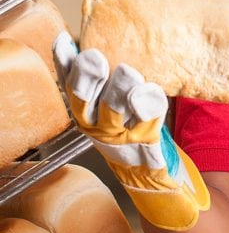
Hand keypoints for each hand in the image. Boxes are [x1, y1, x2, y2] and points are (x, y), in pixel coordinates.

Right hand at [53, 32, 209, 230]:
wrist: (158, 189)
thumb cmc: (139, 140)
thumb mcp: (120, 113)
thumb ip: (115, 85)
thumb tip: (118, 48)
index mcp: (91, 117)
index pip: (72, 88)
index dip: (65, 66)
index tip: (65, 43)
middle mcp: (100, 131)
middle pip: (86, 102)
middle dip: (89, 78)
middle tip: (95, 58)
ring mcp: (122, 144)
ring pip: (116, 115)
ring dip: (121, 92)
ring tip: (129, 73)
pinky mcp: (147, 155)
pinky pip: (148, 130)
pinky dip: (150, 111)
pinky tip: (153, 95)